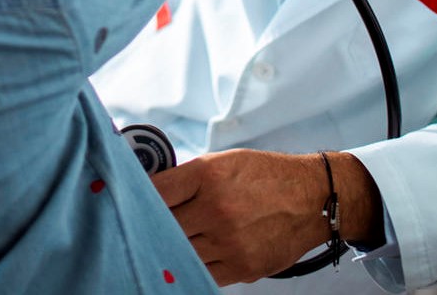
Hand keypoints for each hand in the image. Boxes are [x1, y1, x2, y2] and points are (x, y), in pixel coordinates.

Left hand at [151, 149, 383, 285]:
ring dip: (168, 249)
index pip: (154, 192)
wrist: (312, 198)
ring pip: (179, 253)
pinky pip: (201, 273)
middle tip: (137, 228)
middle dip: (150, 227)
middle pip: (163, 226)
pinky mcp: (241, 268)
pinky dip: (190, 267)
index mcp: (208, 176)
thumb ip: (186, 178)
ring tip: (162, 244)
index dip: (135, 199)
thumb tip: (149, 191)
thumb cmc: (267, 176)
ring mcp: (228, 242)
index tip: (123, 203)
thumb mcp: (225, 162)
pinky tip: (186, 258)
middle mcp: (216, 209)